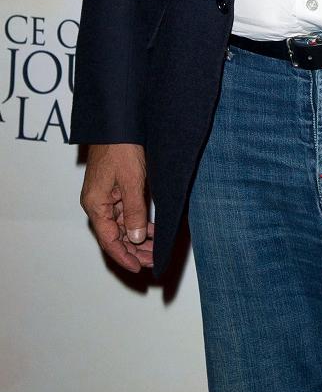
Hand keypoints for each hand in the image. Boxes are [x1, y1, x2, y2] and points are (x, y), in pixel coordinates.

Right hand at [80, 143, 154, 272]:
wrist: (118, 122)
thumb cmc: (121, 148)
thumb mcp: (131, 181)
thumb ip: (134, 211)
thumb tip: (134, 239)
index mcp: (95, 205)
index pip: (109, 240)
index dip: (124, 257)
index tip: (139, 269)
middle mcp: (98, 203)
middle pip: (115, 235)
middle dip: (134, 250)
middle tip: (153, 260)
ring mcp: (106, 196)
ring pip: (122, 225)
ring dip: (138, 238)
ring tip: (155, 248)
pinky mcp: (116, 188)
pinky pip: (126, 212)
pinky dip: (139, 222)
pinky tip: (152, 230)